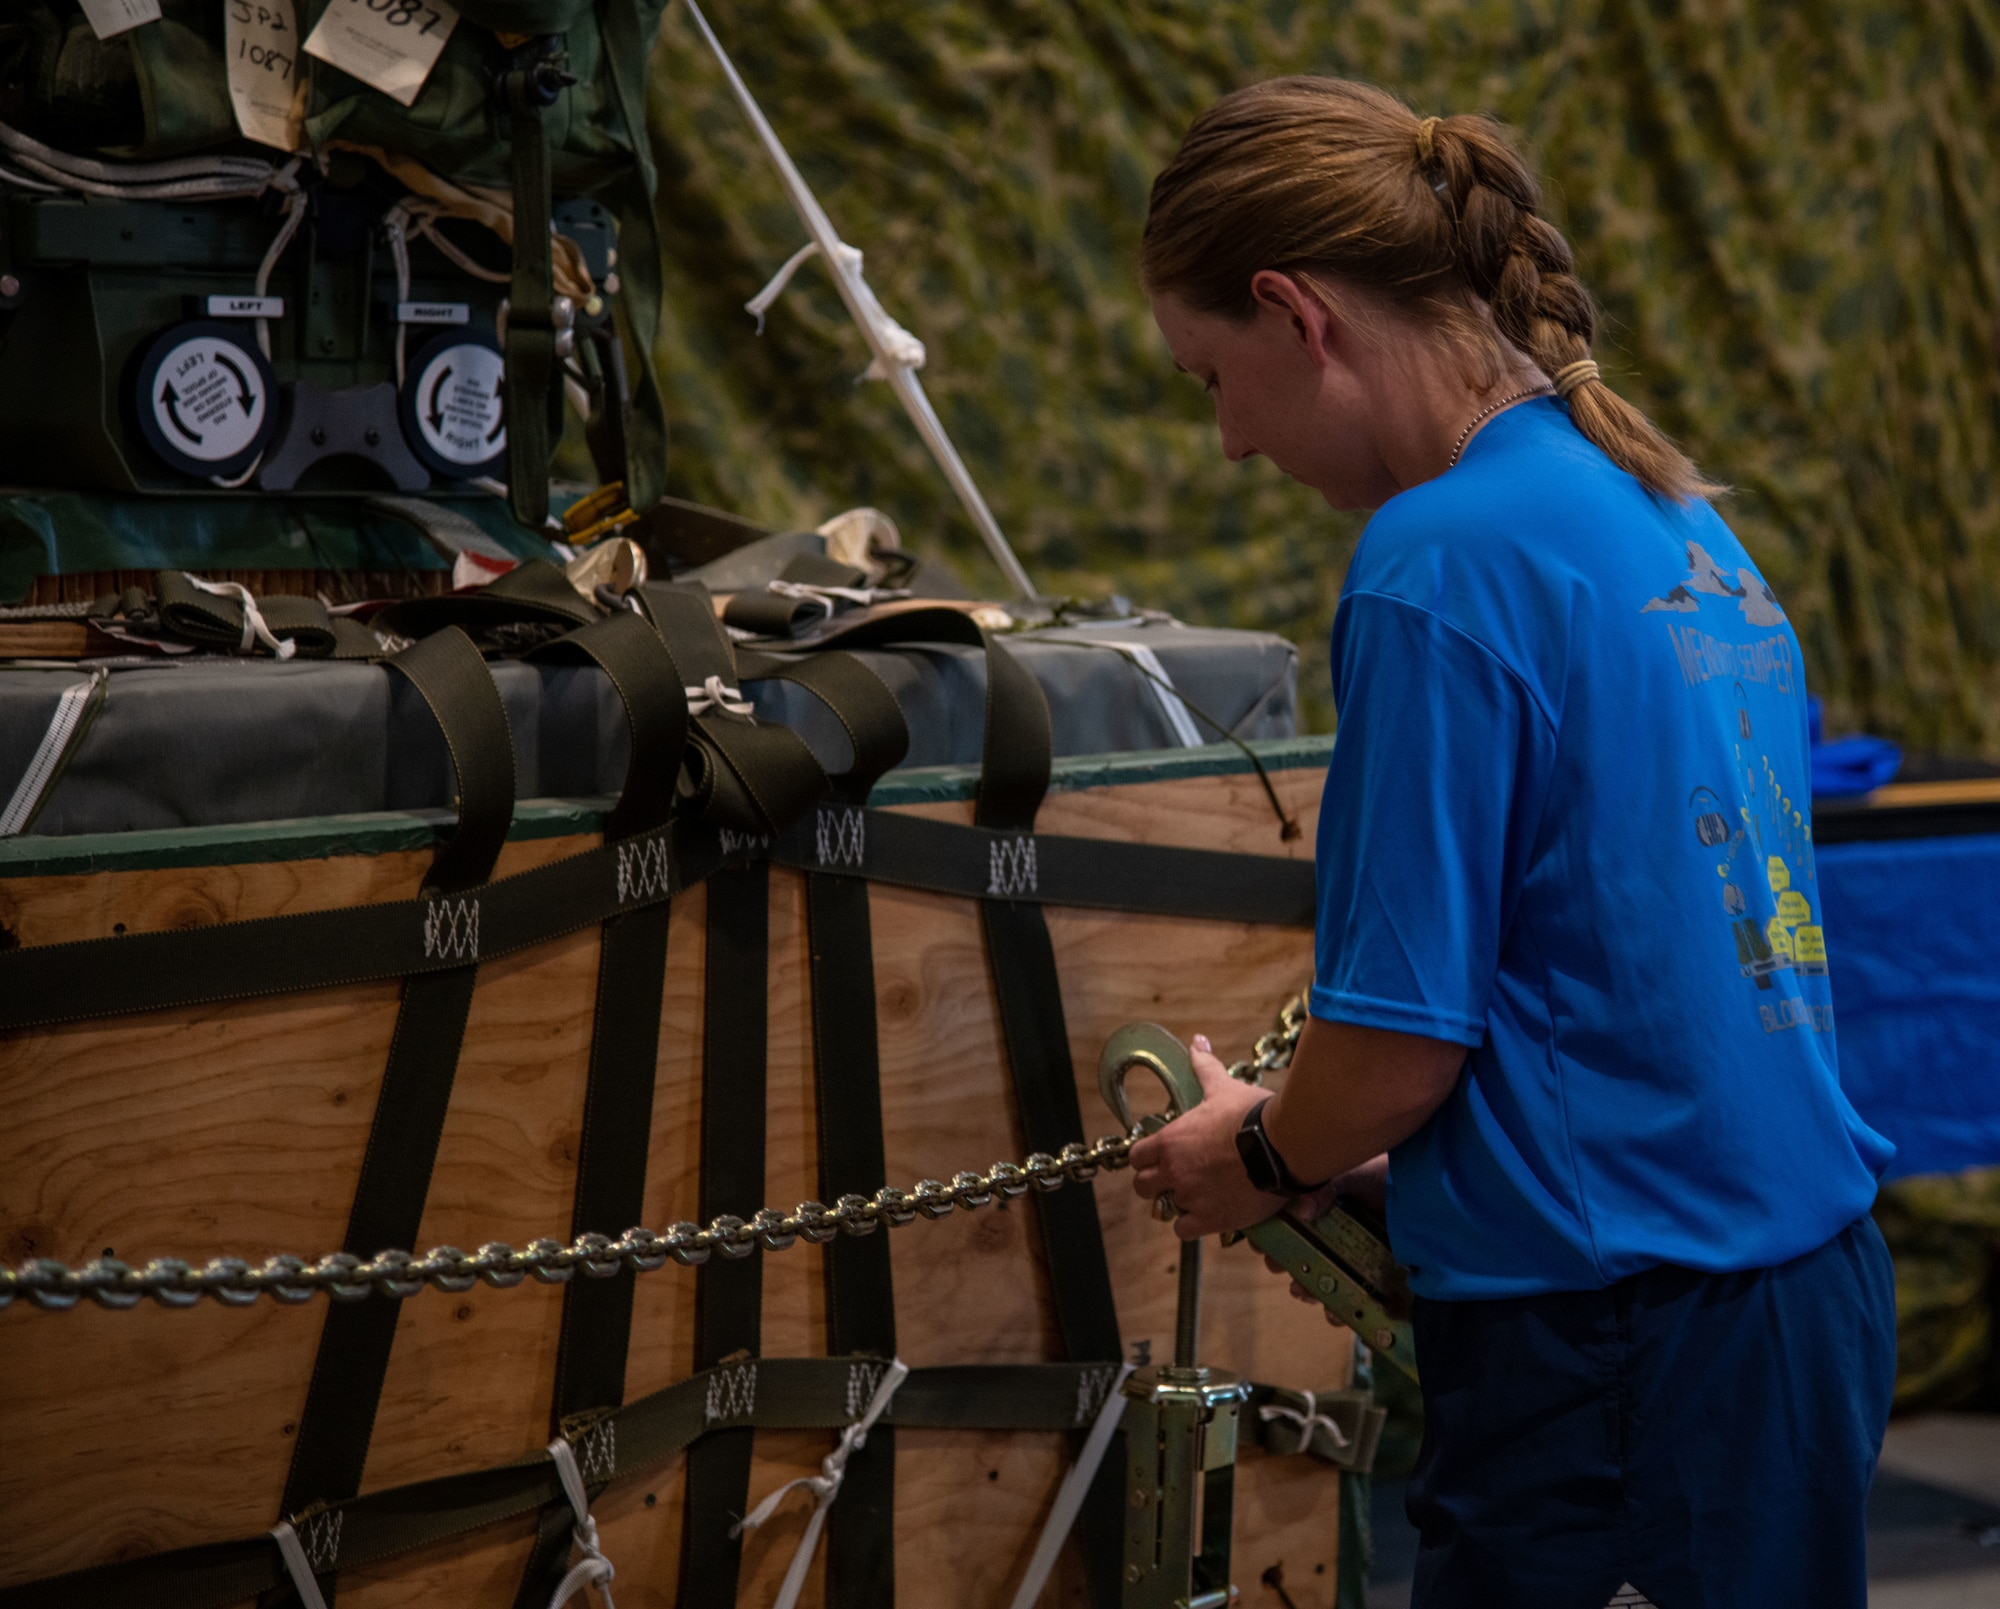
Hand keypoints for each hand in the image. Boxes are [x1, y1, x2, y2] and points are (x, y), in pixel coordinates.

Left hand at [1127, 1033, 1284, 1239]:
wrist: (1284, 1145)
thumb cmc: (1252, 1114)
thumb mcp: (1223, 1088)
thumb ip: (1204, 1067)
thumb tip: (1197, 1041)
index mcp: (1170, 1141)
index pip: (1136, 1158)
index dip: (1147, 1159)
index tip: (1161, 1158)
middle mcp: (1174, 1172)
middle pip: (1143, 1187)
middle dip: (1157, 1184)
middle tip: (1177, 1179)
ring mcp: (1191, 1198)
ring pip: (1166, 1210)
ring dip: (1178, 1204)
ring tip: (1198, 1196)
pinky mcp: (1212, 1220)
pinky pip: (1184, 1231)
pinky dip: (1193, 1225)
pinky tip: (1208, 1213)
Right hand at [1265, 1151, 1388, 1323]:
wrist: (1435, 1195)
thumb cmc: (1392, 1179)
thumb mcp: (1357, 1175)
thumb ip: (1328, 1188)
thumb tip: (1302, 1209)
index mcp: (1326, 1208)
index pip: (1289, 1225)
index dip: (1271, 1236)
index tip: (1259, 1244)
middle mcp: (1338, 1237)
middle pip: (1302, 1257)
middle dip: (1287, 1267)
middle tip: (1280, 1267)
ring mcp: (1357, 1262)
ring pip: (1324, 1283)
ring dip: (1310, 1292)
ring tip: (1306, 1291)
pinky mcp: (1378, 1284)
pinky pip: (1356, 1305)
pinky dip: (1345, 1315)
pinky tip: (1340, 1314)